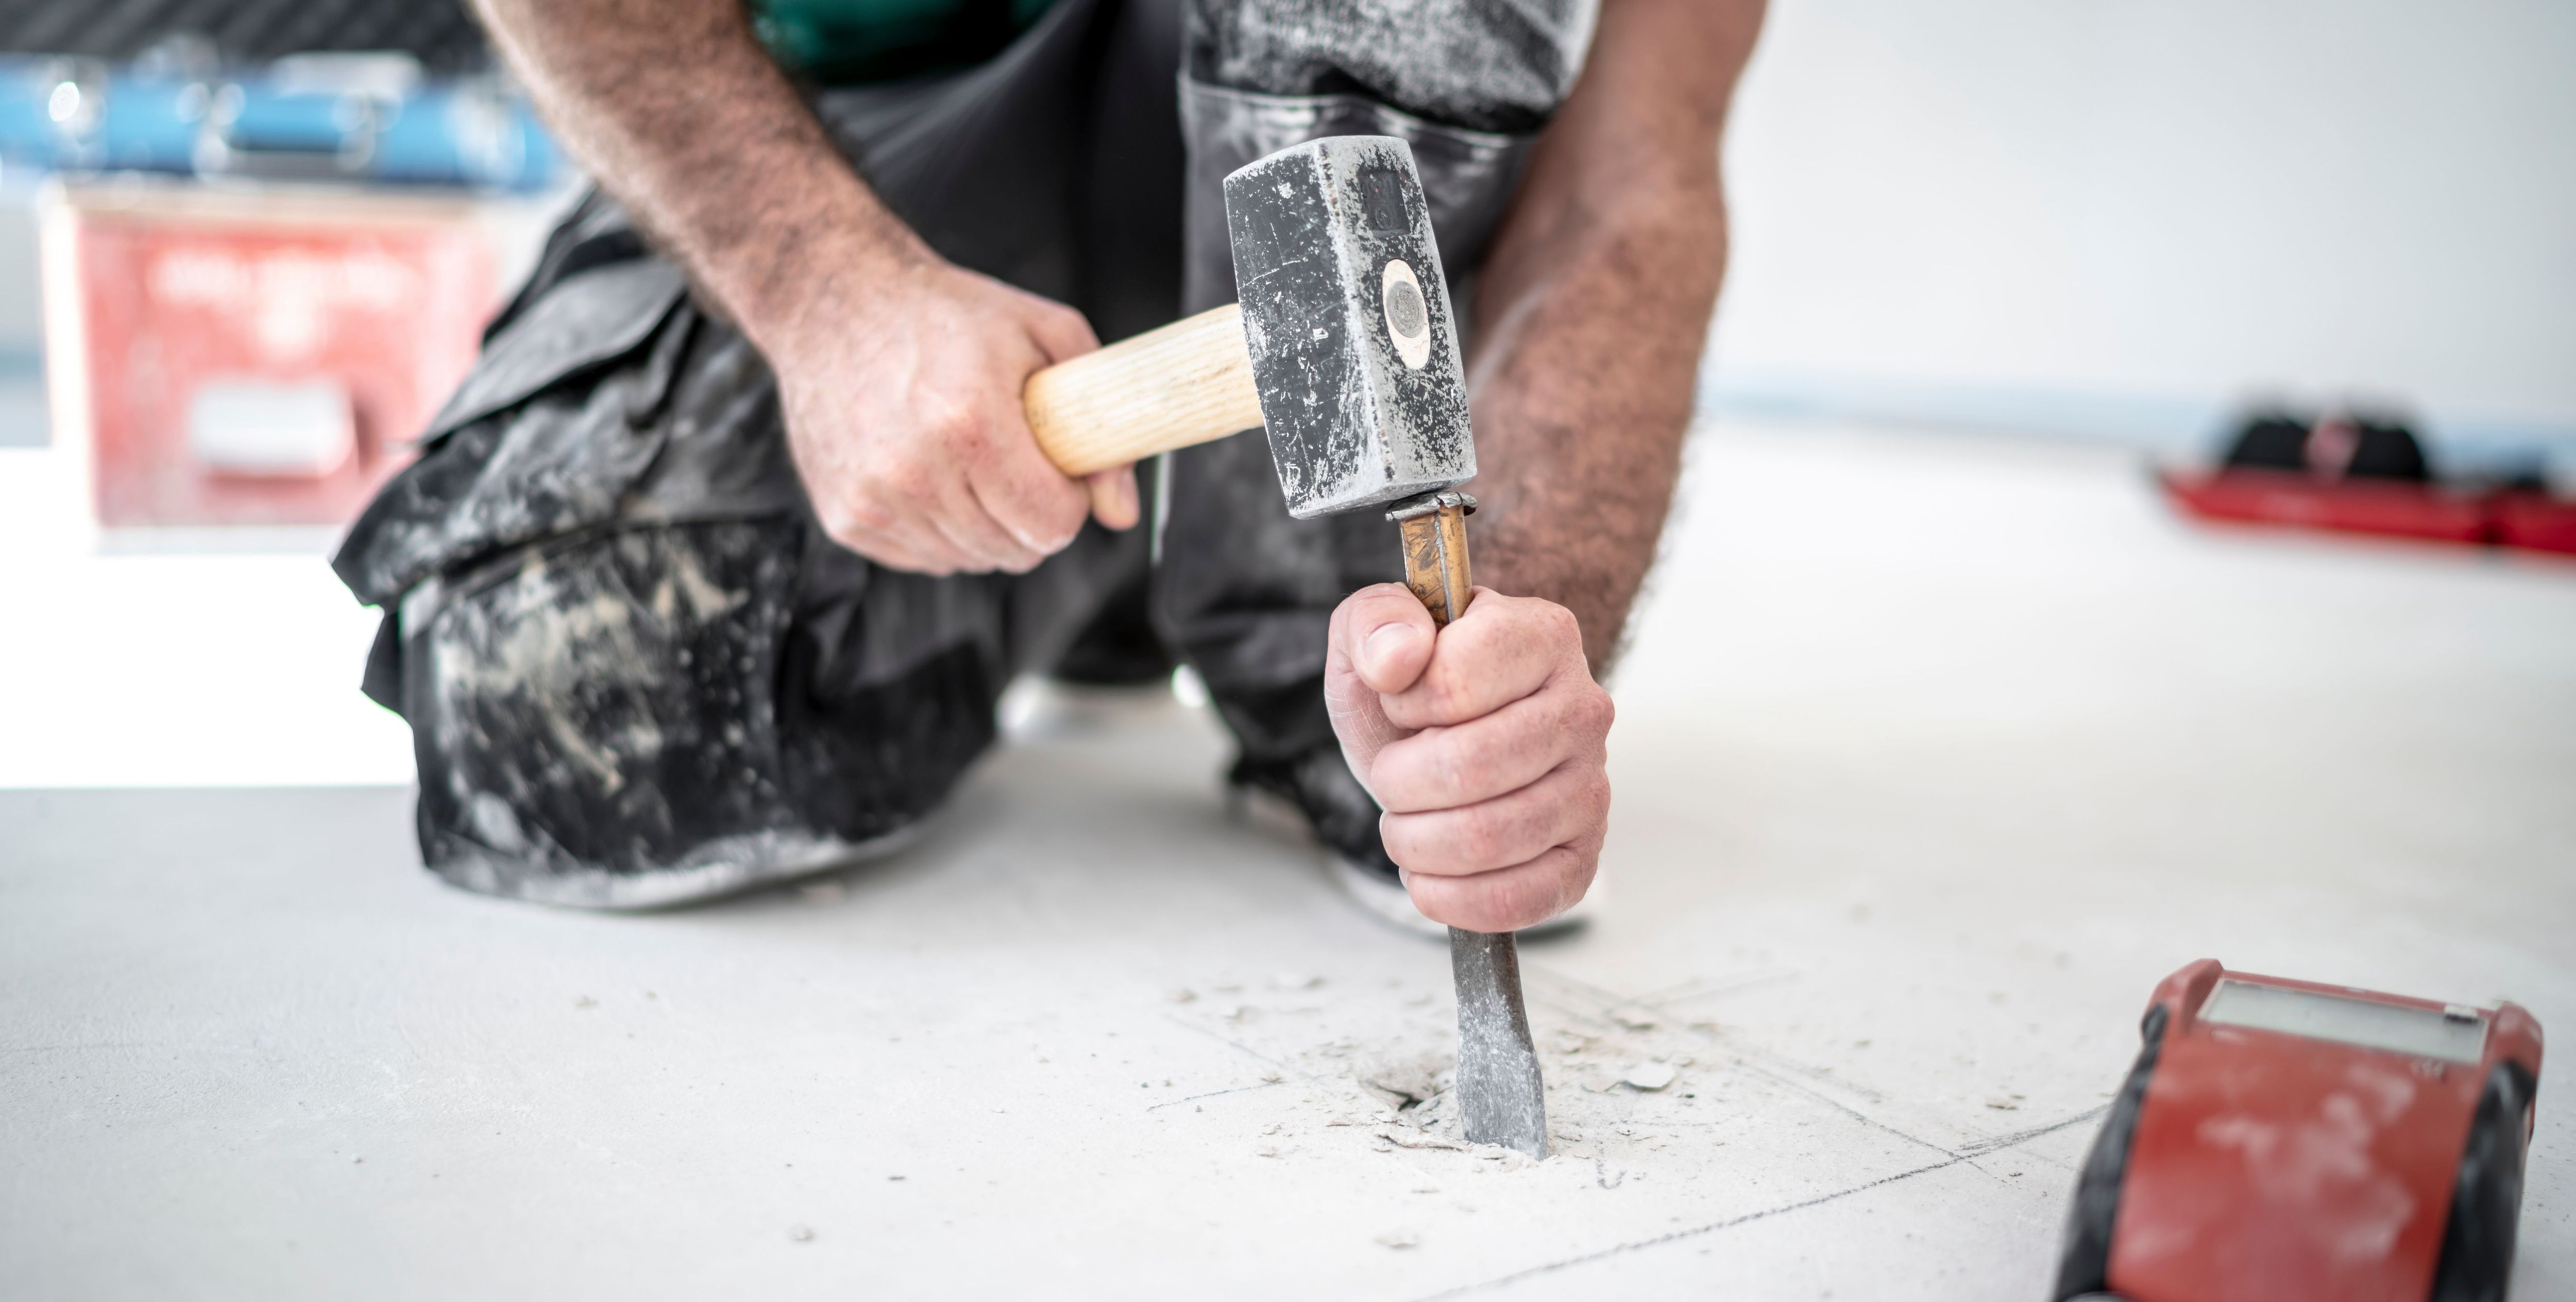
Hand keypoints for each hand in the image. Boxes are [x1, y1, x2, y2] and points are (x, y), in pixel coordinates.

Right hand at [763, 251, 1138, 573]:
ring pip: (971, 560)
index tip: (1059, 469)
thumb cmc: (944, 315)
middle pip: (1016, 550)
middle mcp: (915, 469)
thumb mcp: (1045, 334)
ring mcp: (875, 500)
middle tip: (1015, 460)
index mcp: (970, 421)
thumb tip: (1120, 514)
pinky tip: (929, 473)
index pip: (1052, 523)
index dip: (1070, 500)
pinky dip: (939, 529)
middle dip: (1032, 513)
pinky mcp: (846, 518)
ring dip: (986, 524)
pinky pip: (924, 559)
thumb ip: (1101, 421)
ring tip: (968, 461)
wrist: (835, 302)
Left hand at [1324, 585, 1613, 931]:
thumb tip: (1398, 657)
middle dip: (1399, 783)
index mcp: (1542, 636)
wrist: (1443, 742)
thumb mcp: (1374, 632)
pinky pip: (1523, 896)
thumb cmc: (1414, 687)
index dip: (1403, 703)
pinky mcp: (1584, 855)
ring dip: (1416, 842)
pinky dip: (1453, 898)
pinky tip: (1429, 876)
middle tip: (1391, 777)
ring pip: (1489, 838)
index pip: (1455, 682)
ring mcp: (1591, 787)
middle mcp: (1583, 709)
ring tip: (1406, 824)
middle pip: (1470, 767)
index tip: (1399, 702)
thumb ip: (1376, 621)